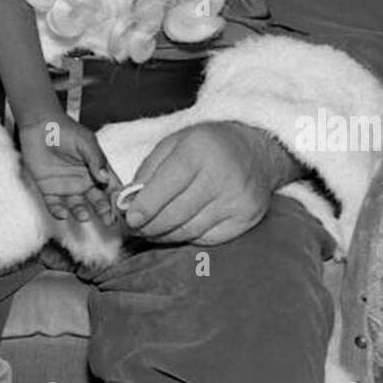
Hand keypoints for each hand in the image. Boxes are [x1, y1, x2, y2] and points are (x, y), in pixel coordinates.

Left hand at [19, 114, 115, 225]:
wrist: (39, 125)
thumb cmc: (65, 130)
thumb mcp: (85, 141)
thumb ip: (96, 159)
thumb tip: (106, 178)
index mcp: (96, 169)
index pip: (111, 187)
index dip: (118, 197)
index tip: (124, 208)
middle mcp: (84, 181)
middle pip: (97, 200)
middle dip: (104, 211)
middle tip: (108, 220)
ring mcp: (67, 186)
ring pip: (77, 205)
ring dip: (81, 212)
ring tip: (84, 216)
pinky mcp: (49, 189)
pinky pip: (54, 204)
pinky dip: (57, 211)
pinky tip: (62, 213)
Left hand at [123, 120, 295, 244]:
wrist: (256, 150)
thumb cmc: (207, 146)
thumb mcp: (174, 143)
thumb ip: (148, 170)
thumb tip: (127, 201)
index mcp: (199, 151)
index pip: (169, 184)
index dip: (147, 205)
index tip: (130, 219)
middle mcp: (222, 176)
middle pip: (177, 213)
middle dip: (150, 226)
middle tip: (135, 229)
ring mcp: (237, 200)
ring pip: (190, 230)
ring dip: (164, 235)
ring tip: (150, 231)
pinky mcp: (246, 219)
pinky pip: (207, 238)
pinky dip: (186, 237)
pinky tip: (176, 230)